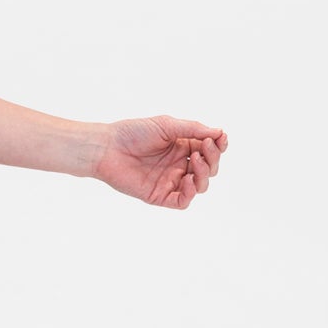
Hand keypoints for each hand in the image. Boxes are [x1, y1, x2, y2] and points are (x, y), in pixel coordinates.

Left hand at [92, 115, 227, 207]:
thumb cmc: (133, 132)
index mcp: (182, 146)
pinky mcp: (159, 195)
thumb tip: (219, 132)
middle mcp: (179, 164)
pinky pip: (182, 201)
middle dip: (212, 159)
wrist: (107, 148)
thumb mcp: (167, 125)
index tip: (220, 138)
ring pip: (199, 186)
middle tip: (204, 148)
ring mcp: (170, 181)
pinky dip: (190, 193)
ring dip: (204, 174)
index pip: (209, 150)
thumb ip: (193, 129)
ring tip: (196, 162)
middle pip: (208, 169)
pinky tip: (187, 179)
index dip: (219, 146)